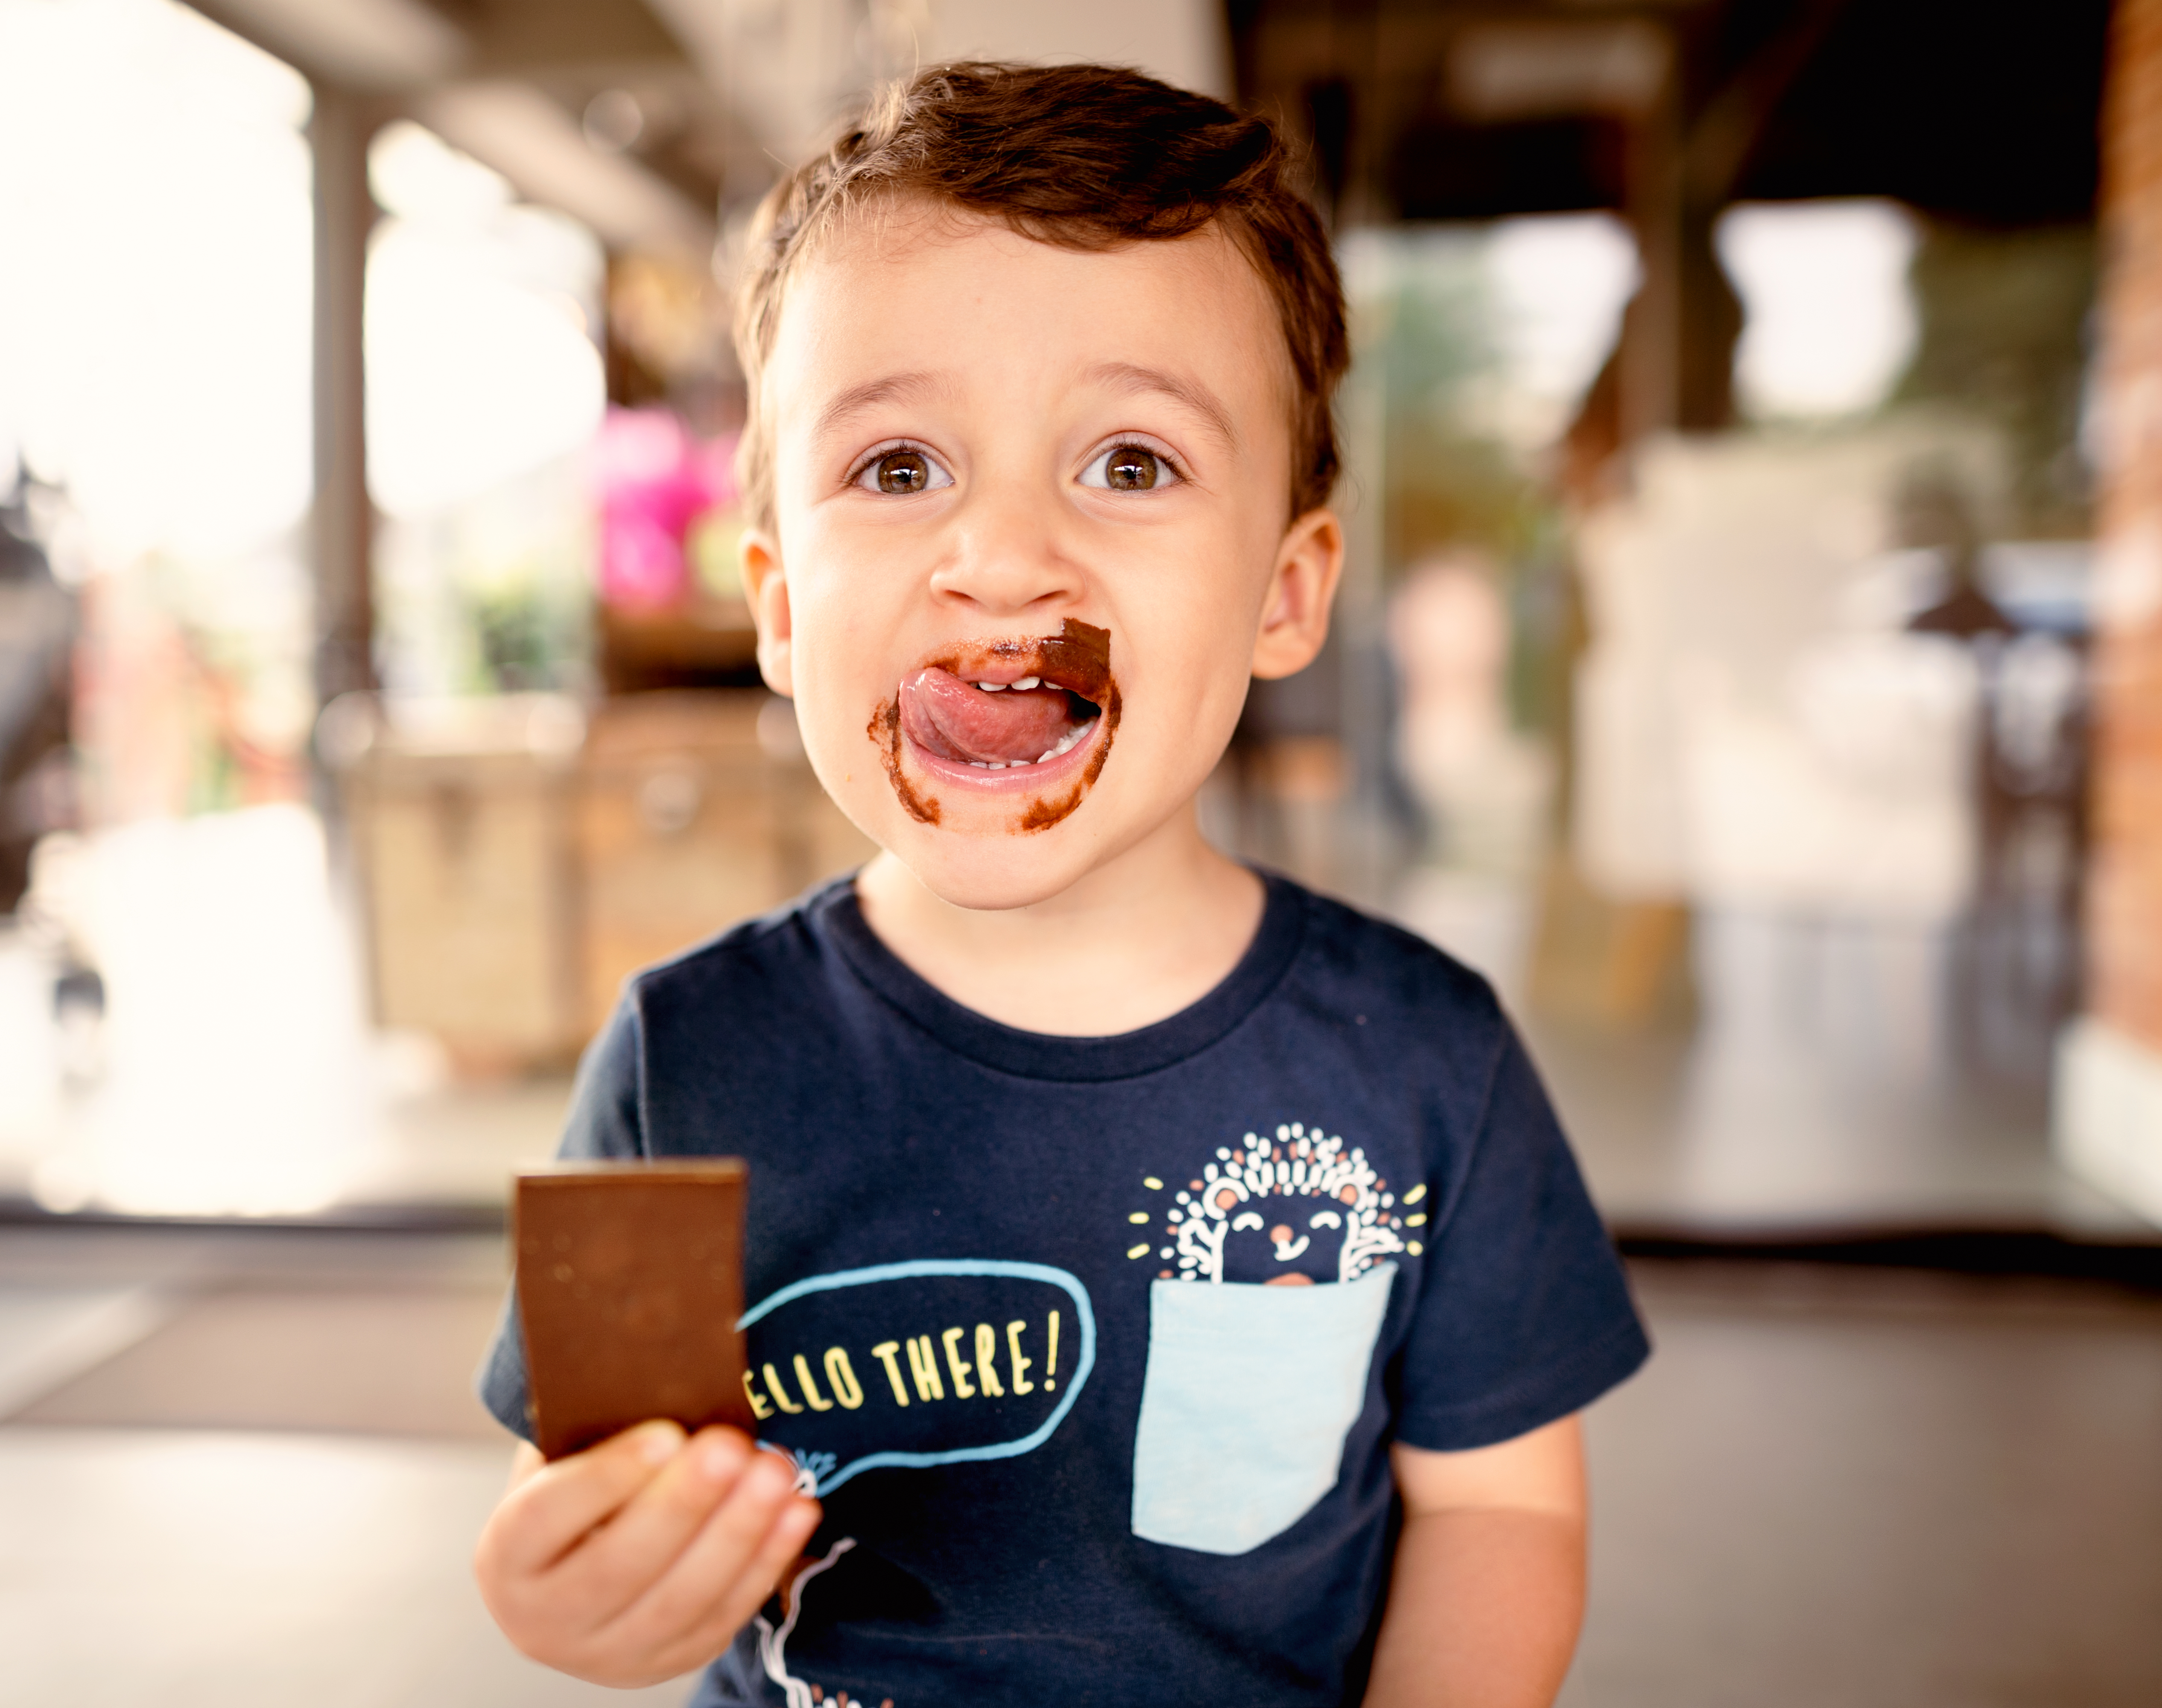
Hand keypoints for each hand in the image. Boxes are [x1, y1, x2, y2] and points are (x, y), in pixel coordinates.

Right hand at [474, 1421, 822, 1686]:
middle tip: (733, 1446)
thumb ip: (596, 1427)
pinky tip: (799, 1510)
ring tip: (778, 1471)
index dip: (605, 1477)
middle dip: (684, 1504)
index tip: (667, 1432)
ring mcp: (605, 1655)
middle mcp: (541, 1621)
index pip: (546, 1518)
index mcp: (508, 1555)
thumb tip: (659, 1368)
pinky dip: (766, 1562)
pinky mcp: (665, 1664)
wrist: (579, 1574)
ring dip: (738, 1533)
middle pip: (618, 1566)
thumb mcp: (566, 1456)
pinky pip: (723, 1617)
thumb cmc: (580, 1489)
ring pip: (679, 1600)